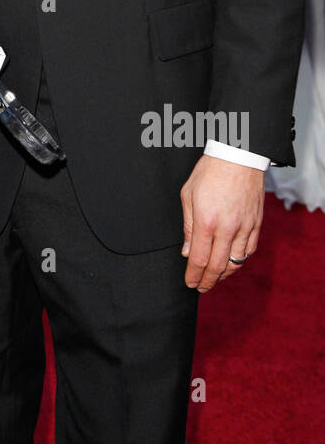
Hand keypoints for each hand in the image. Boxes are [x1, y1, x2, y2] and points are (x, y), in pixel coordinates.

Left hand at [180, 156, 263, 291]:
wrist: (238, 156)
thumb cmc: (210, 172)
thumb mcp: (188, 195)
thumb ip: (189, 226)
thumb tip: (188, 251)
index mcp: (207, 221)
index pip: (199, 259)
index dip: (193, 275)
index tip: (190, 283)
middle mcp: (227, 228)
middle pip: (217, 266)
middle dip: (208, 281)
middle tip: (200, 287)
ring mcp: (244, 227)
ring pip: (236, 262)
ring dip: (224, 274)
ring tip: (214, 279)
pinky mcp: (256, 224)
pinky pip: (249, 251)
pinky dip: (239, 261)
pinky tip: (231, 262)